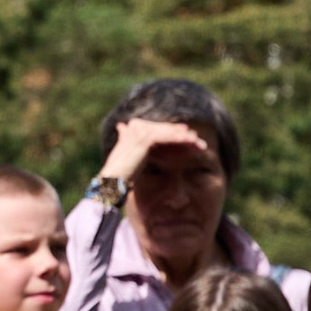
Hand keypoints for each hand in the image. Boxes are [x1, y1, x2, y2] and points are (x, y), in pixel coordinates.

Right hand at [103, 116, 218, 192]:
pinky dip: (180, 139)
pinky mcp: (144, 140)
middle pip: (164, 130)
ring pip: (167, 132)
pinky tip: (191, 142)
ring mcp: (138, 132)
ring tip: (199, 142)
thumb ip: (132, 146)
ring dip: (185, 137)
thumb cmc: (119, 175)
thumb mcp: (131, 159)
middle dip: (182, 135)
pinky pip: (166, 137)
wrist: (111, 182)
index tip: (188, 138)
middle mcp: (134, 128)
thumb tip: (125, 135)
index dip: (173, 134)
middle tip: (198, 141)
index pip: (157, 130)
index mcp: (131, 130)